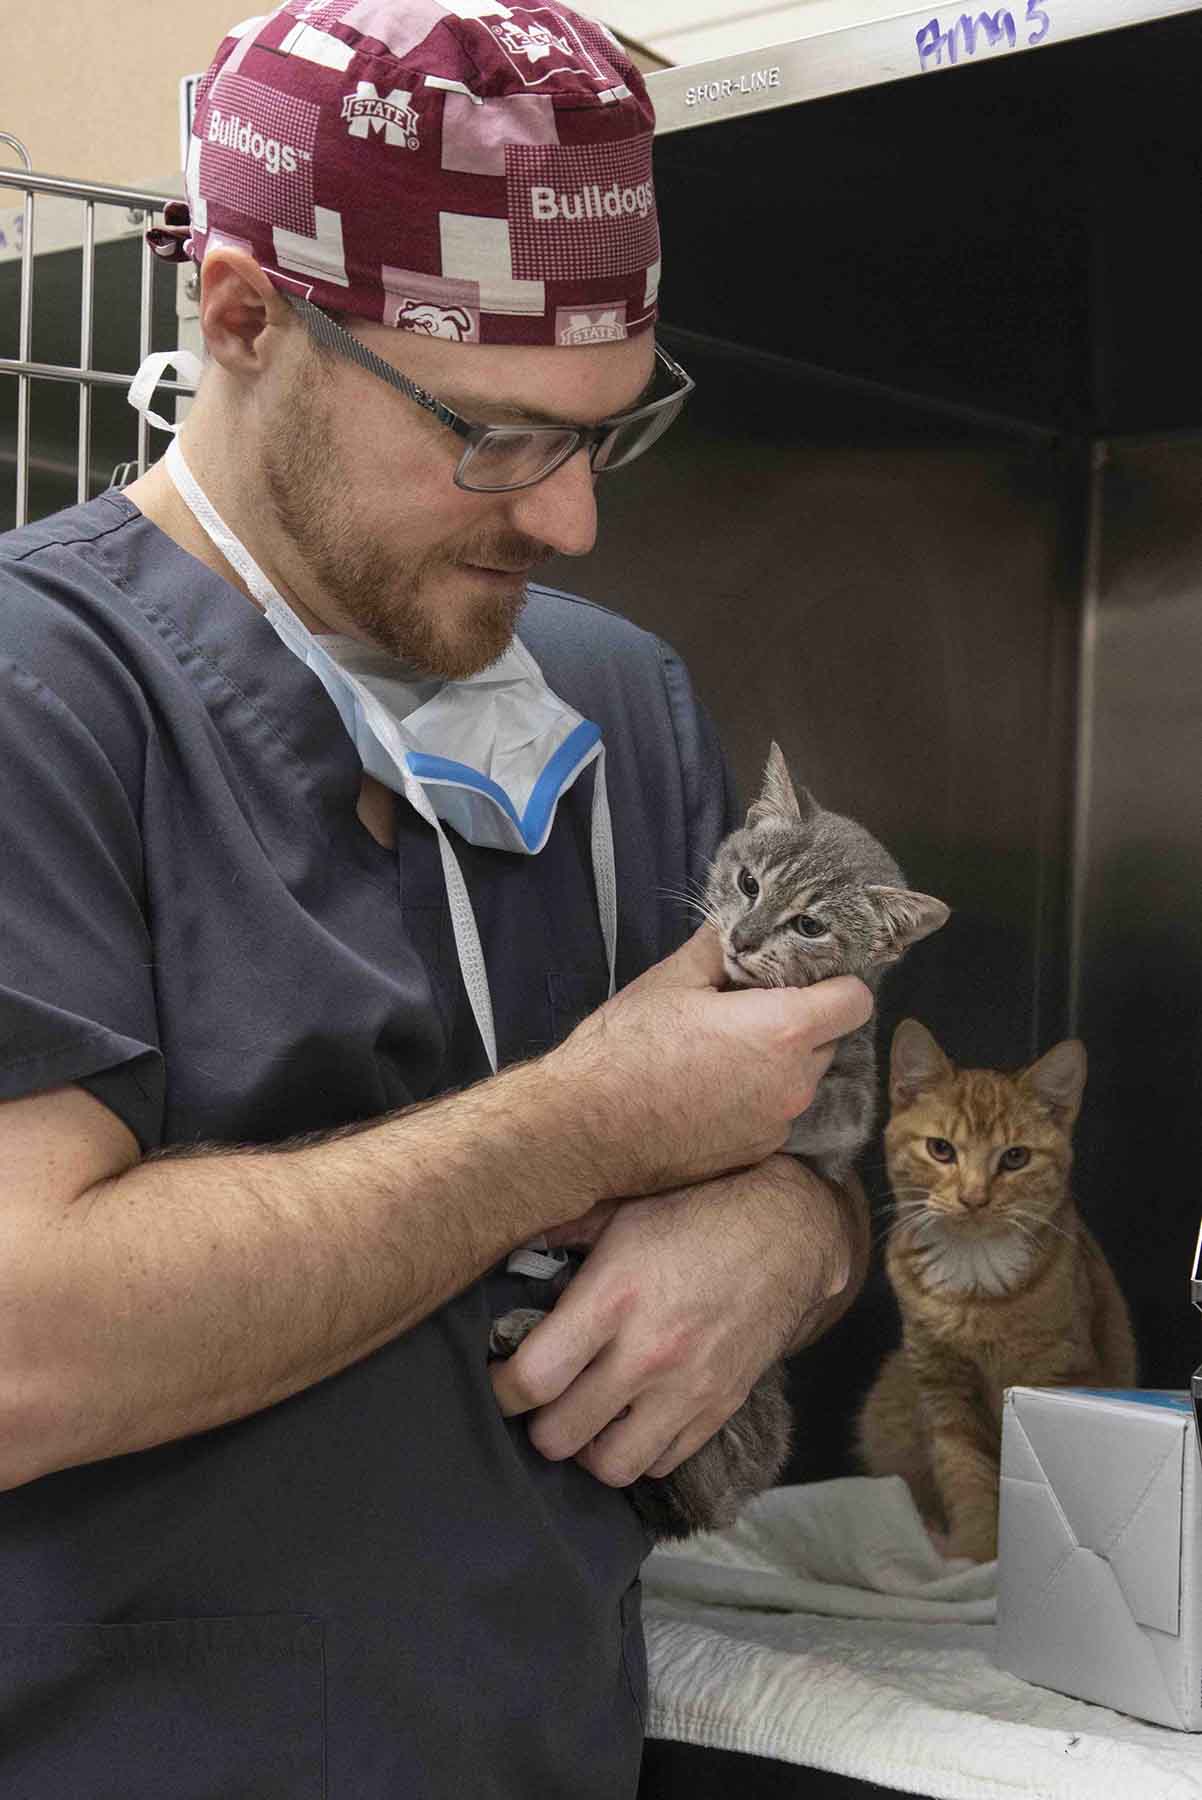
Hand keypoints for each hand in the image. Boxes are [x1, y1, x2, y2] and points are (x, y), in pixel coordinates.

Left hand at [491, 1155, 854, 1487]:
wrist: (789, 1230)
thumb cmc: (698, 1210)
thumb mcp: (623, 1209)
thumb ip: (561, 1233)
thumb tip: (503, 1243)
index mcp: (613, 1300)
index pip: (532, 1379)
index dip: (500, 1390)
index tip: (498, 1377)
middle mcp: (647, 1355)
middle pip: (560, 1437)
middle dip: (537, 1423)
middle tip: (538, 1399)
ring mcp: (687, 1389)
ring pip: (611, 1467)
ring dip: (587, 1448)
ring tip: (584, 1416)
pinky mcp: (720, 1407)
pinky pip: (663, 1461)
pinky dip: (638, 1450)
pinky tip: (630, 1417)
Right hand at [544, 925, 872, 1200]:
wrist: (586, 1130)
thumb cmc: (626, 1048)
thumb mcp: (671, 978)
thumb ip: (720, 945)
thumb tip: (740, 919)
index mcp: (783, 1030)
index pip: (856, 1001)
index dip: (838, 982)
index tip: (807, 975)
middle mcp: (795, 1082)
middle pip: (830, 1040)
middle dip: (802, 1020)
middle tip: (750, 1007)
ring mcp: (779, 1123)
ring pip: (802, 1077)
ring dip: (779, 1060)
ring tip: (723, 1049)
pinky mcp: (758, 1152)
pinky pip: (777, 1111)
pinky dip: (757, 1096)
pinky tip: (710, 1088)